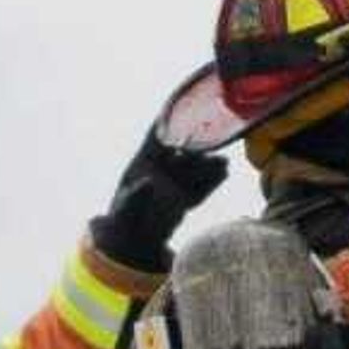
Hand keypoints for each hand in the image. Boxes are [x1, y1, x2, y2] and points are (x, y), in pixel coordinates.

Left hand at [94, 127, 232, 272]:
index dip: (166, 123)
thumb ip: (137, 195)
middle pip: (181, 153)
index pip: (155, 138)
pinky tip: (224, 174)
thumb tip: (148, 183)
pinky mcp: (183, 198)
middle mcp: (160, 170)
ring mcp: (173, 184)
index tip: (180, 109)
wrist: (133, 240)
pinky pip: (200, 187)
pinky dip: (212, 181)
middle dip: (197, 147)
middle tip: (212, 140)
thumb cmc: (124, 219)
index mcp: (142, 164)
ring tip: (224, 162)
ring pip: (194, 170)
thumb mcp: (128, 208)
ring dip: (209, 165)